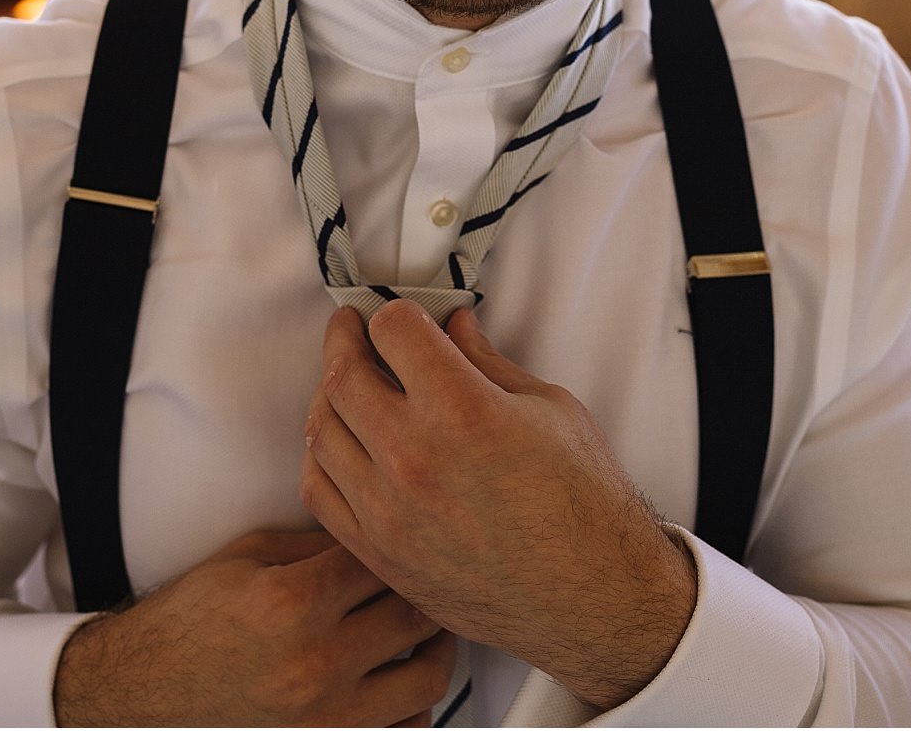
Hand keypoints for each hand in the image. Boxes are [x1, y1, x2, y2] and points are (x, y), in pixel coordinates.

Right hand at [52, 527, 454, 725]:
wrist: (138, 693)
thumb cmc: (187, 624)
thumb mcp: (245, 558)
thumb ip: (316, 545)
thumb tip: (372, 533)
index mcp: (293, 601)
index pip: (383, 558)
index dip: (400, 541)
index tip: (405, 535)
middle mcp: (315, 662)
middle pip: (415, 615)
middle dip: (426, 590)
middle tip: (426, 577)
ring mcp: (324, 716)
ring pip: (426, 678)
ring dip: (434, 648)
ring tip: (425, 630)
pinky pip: (404, 731)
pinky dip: (413, 706)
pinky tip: (397, 680)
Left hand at [301, 302, 695, 711]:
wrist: (591, 596)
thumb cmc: (583, 503)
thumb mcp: (550, 409)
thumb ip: (488, 363)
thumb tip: (454, 328)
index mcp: (463, 410)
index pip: (393, 330)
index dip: (397, 314)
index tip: (401, 317)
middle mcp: (415, 457)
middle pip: (343, 374)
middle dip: (345, 338)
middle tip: (352, 328)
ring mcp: (389, 509)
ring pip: (322, 429)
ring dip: (329, 394)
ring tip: (347, 382)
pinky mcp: (380, 551)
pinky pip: (319, 490)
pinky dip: (323, 454)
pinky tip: (343, 441)